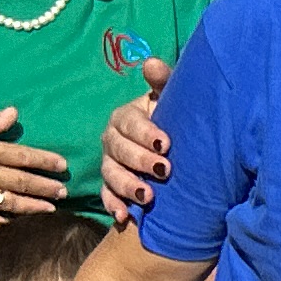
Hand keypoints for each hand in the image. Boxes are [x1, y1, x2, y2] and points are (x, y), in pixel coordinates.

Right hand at [0, 108, 70, 227]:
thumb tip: (14, 113)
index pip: (23, 156)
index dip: (44, 161)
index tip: (62, 165)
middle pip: (21, 182)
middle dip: (45, 187)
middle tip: (64, 192)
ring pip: (8, 202)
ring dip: (32, 207)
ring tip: (50, 211)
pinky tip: (13, 227)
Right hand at [100, 62, 173, 216]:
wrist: (173, 146)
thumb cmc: (172, 117)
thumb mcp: (170, 98)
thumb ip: (162, 81)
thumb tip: (151, 63)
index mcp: (125, 117)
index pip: (129, 123)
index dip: (146, 133)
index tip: (166, 143)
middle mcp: (113, 139)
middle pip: (119, 150)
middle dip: (140, 161)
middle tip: (164, 170)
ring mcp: (110, 163)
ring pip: (110, 174)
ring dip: (126, 185)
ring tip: (147, 196)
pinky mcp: (112, 186)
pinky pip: (107, 196)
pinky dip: (114, 206)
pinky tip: (125, 216)